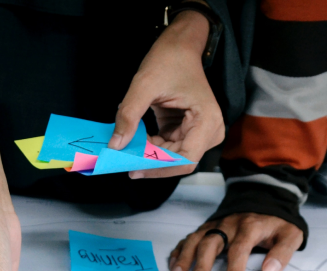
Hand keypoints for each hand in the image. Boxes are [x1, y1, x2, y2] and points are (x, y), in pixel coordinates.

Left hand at [109, 10, 223, 178]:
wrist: (180, 46)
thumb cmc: (169, 60)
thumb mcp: (143, 85)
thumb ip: (129, 116)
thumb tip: (116, 144)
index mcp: (207, 121)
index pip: (185, 160)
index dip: (159, 168)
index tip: (134, 169)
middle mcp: (209, 131)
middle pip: (179, 161)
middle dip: (151, 162)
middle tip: (123, 160)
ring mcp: (200, 133)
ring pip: (172, 157)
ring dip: (150, 154)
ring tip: (128, 145)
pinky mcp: (188, 131)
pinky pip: (169, 148)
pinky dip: (151, 146)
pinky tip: (137, 138)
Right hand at [168, 213, 303, 270]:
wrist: (266, 197)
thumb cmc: (277, 222)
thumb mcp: (291, 234)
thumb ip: (282, 253)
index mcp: (250, 226)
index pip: (239, 249)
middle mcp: (229, 224)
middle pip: (210, 244)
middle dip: (200, 267)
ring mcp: (215, 224)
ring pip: (195, 240)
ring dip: (184, 259)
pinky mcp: (207, 226)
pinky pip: (190, 237)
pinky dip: (179, 251)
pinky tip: (173, 266)